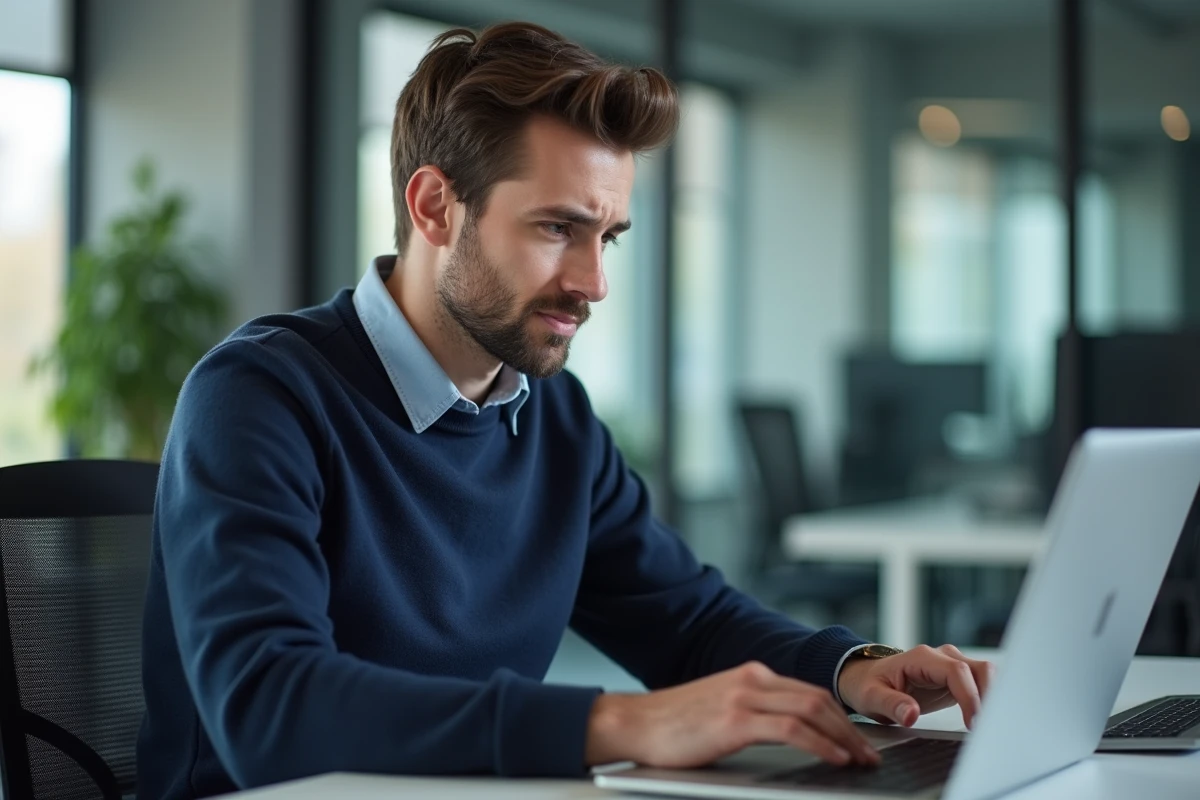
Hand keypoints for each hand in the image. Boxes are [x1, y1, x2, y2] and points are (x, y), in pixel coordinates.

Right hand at [585, 661, 880, 769]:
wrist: (634, 724)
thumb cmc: (672, 725)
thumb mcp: (721, 710)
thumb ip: (753, 714)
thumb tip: (791, 736)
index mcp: (750, 675)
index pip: (809, 692)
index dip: (840, 716)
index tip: (858, 740)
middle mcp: (751, 679)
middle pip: (818, 698)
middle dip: (850, 728)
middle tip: (870, 753)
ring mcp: (743, 697)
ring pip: (812, 710)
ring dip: (844, 737)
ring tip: (860, 760)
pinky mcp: (735, 720)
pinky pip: (792, 730)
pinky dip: (821, 744)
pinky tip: (834, 759)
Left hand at [836, 644, 994, 728]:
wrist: (867, 679)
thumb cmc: (868, 685)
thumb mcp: (871, 697)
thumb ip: (891, 704)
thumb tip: (910, 714)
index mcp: (921, 659)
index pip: (956, 672)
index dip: (969, 696)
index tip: (973, 723)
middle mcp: (941, 657)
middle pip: (980, 669)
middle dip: (990, 696)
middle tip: (989, 727)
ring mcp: (951, 666)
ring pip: (987, 674)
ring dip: (994, 698)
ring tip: (991, 726)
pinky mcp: (957, 679)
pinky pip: (982, 685)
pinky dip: (989, 700)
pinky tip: (988, 721)